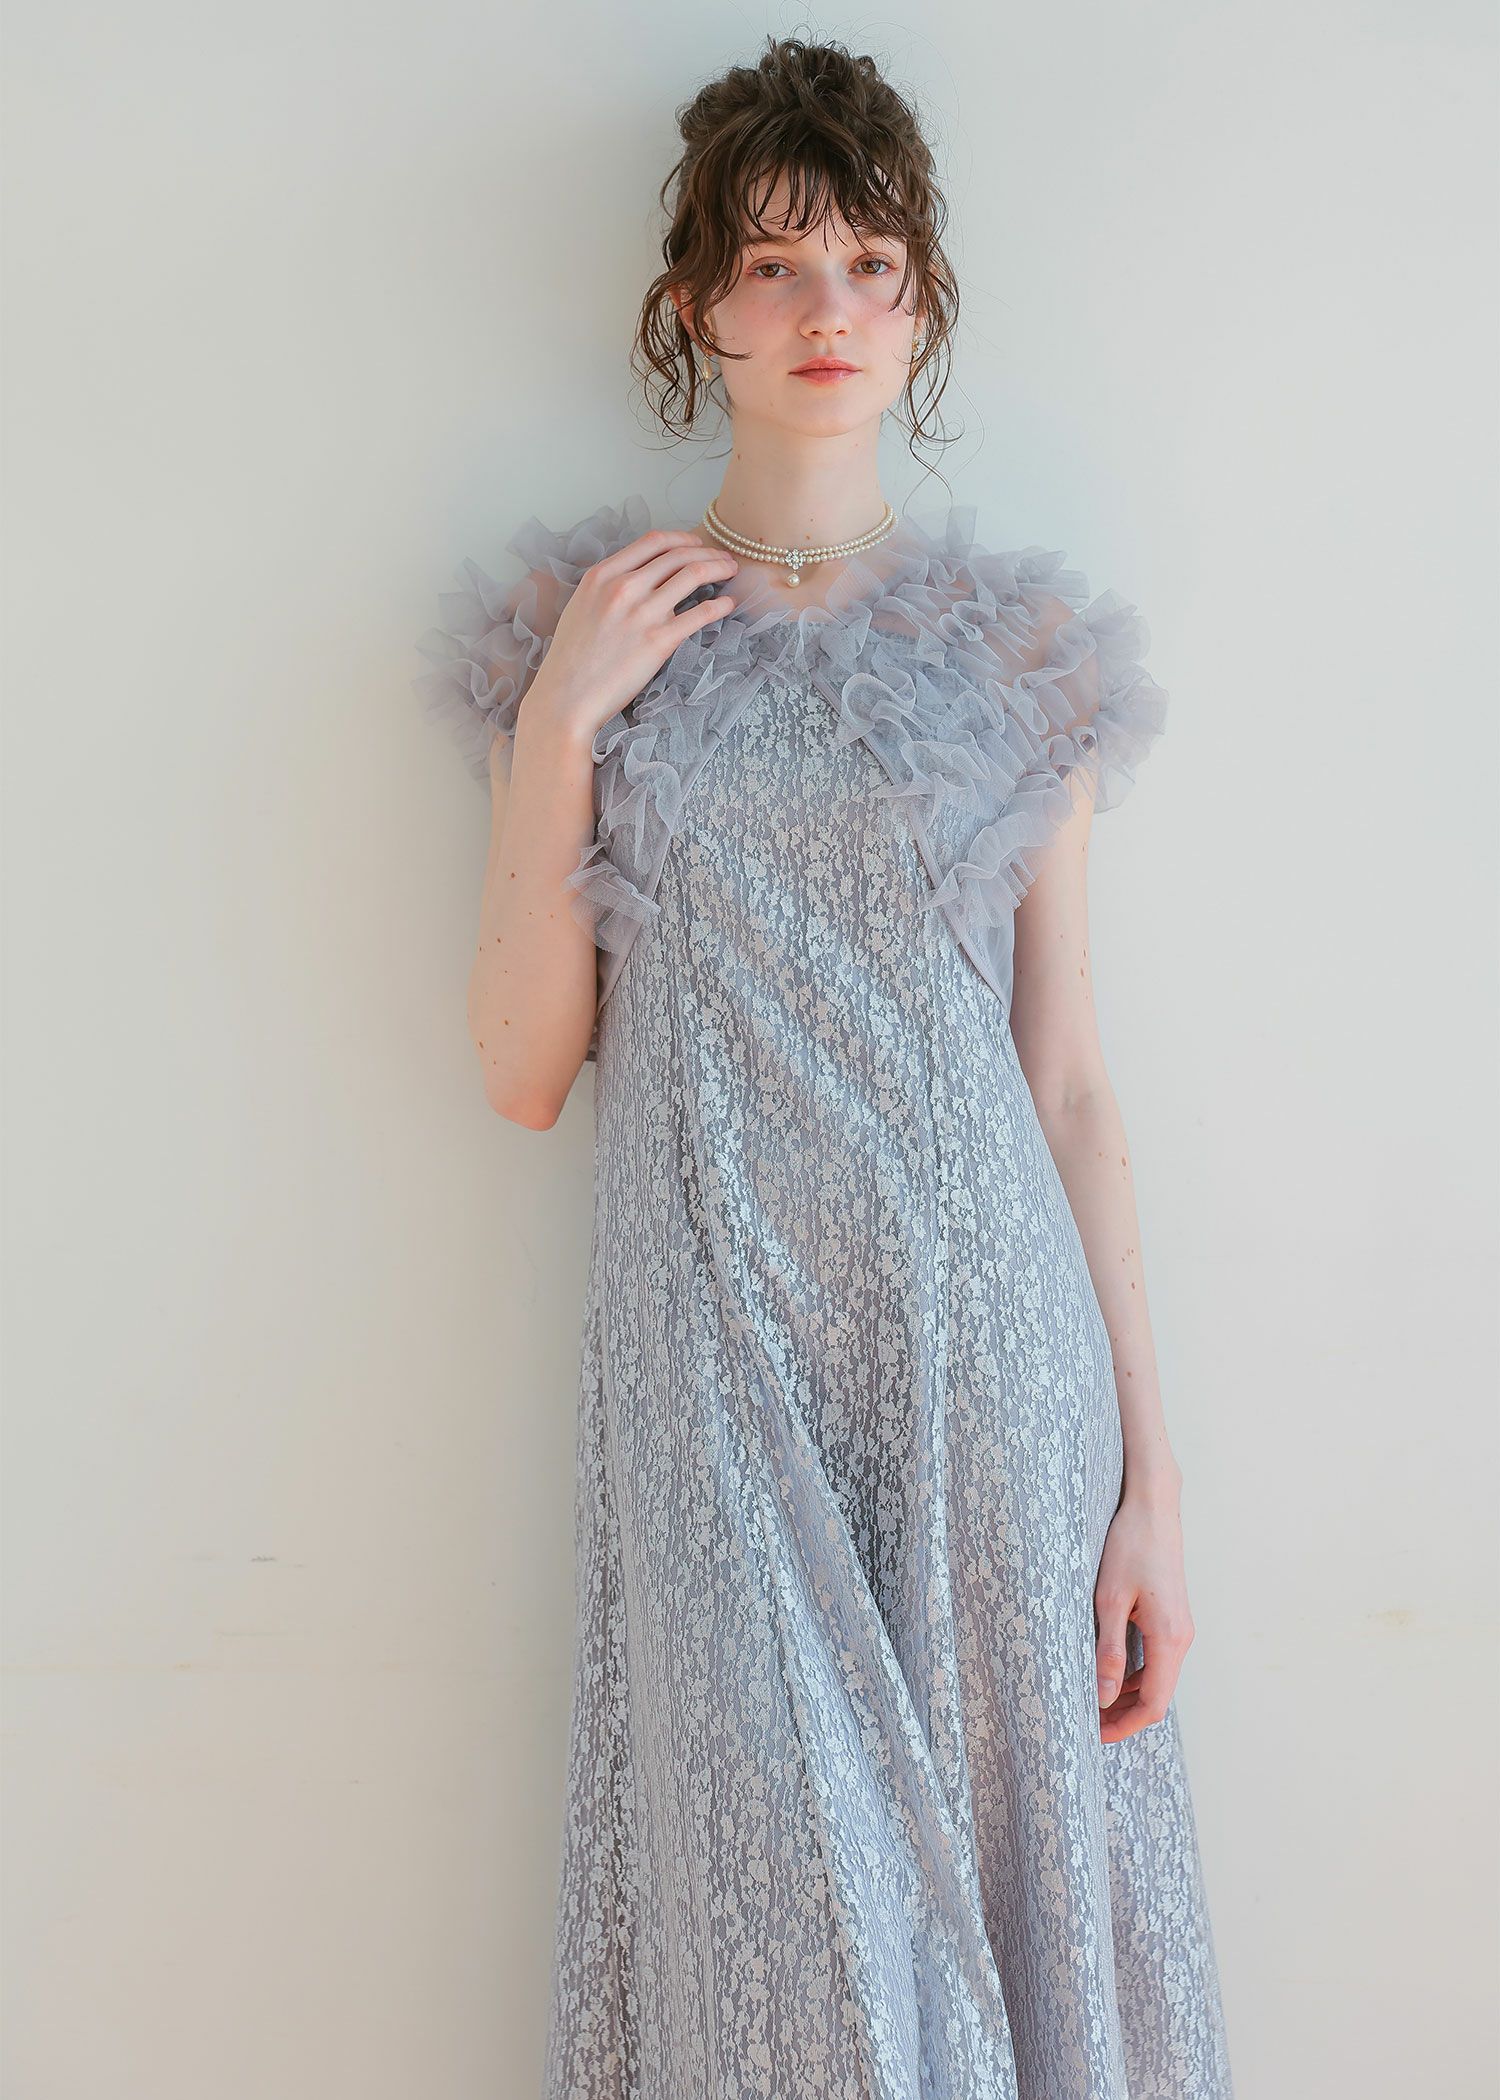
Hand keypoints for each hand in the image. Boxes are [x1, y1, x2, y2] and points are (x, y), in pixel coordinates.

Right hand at [528, 530, 738, 743]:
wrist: (566, 698)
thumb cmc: (571, 660)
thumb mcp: (581, 607)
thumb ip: (608, 587)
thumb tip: (639, 578)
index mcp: (602, 575)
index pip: (652, 541)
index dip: (681, 538)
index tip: (695, 544)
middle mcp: (623, 587)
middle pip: (678, 554)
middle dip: (707, 551)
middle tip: (723, 558)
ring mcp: (642, 613)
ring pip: (693, 574)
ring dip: (719, 568)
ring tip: (730, 573)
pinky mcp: (658, 642)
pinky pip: (700, 614)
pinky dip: (720, 606)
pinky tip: (728, 605)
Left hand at [1093, 1483, 1195, 1743]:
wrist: (1154, 1508)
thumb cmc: (1130, 1546)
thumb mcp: (1110, 1599)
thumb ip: (1108, 1650)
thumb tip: (1101, 1696)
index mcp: (1169, 1638)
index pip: (1153, 1704)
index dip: (1124, 1725)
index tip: (1094, 1735)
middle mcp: (1181, 1638)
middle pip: (1157, 1696)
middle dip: (1123, 1715)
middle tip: (1086, 1722)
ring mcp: (1180, 1628)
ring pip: (1157, 1679)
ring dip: (1128, 1695)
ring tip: (1092, 1701)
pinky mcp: (1173, 1618)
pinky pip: (1157, 1659)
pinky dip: (1135, 1674)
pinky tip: (1108, 1673)